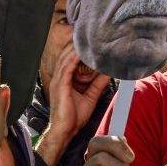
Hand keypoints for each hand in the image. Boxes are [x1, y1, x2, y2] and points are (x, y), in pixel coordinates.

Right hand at [37, 50, 110, 165]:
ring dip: (75, 48)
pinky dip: (73, 58)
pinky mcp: (60, 86)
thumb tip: (109, 72)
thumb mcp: (90, 96)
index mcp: (64, 79)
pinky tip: (80, 52)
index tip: (89, 40)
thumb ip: (98, 83)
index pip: (70, 58)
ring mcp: (58, 81)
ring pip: (66, 58)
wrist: (64, 131)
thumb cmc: (73, 116)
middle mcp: (59, 77)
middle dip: (76, 44)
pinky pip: (66, 68)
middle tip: (88, 34)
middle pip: (66, 54)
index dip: (77, 48)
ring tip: (85, 39)